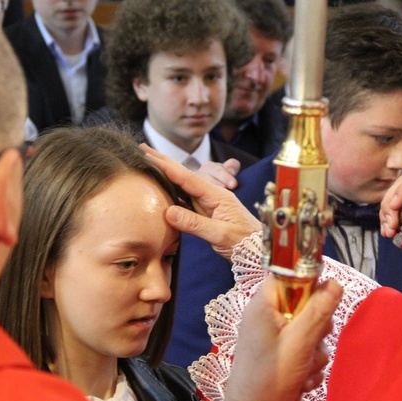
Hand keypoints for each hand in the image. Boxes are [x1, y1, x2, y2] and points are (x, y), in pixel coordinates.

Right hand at [141, 144, 261, 259]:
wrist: (259, 250)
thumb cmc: (245, 243)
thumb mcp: (220, 235)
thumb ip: (195, 224)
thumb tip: (169, 212)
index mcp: (216, 196)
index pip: (187, 178)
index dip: (166, 166)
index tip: (148, 154)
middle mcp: (211, 195)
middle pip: (182, 176)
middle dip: (163, 162)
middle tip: (142, 150)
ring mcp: (208, 204)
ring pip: (182, 187)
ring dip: (165, 176)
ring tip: (146, 165)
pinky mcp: (206, 213)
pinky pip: (185, 201)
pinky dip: (171, 193)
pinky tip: (161, 189)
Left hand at [222, 276, 342, 400]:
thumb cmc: (270, 376)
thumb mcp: (299, 342)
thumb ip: (318, 312)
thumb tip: (335, 283)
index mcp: (263, 306)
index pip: (287, 277)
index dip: (308, 284)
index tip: (323, 301)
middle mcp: (267, 318)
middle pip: (304, 305)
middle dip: (317, 326)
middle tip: (313, 341)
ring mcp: (273, 339)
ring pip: (309, 331)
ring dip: (315, 351)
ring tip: (306, 367)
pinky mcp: (280, 357)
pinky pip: (305, 351)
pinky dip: (309, 365)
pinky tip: (304, 380)